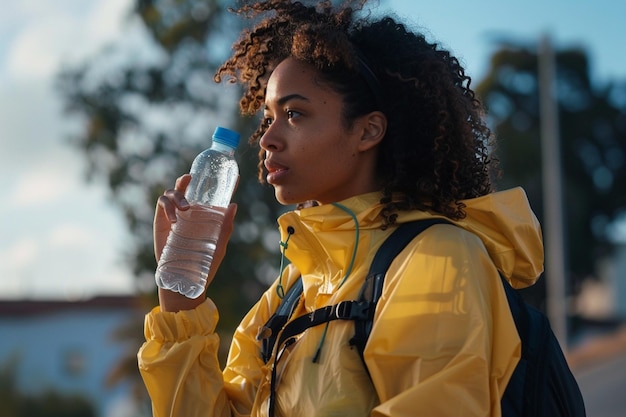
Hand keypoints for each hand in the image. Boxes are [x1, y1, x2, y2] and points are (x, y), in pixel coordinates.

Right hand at [154, 174, 237, 310]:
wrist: (184, 279)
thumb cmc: (204, 264)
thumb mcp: (218, 245)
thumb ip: (225, 226)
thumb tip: (234, 204)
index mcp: (204, 215)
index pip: (211, 195)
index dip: (219, 183)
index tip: (230, 174)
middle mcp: (189, 212)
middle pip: (187, 187)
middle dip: (187, 178)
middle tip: (190, 177)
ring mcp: (174, 215)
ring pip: (172, 192)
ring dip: (177, 194)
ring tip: (184, 208)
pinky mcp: (161, 222)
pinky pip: (161, 203)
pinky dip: (167, 205)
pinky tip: (174, 218)